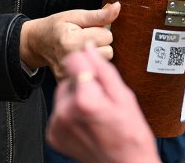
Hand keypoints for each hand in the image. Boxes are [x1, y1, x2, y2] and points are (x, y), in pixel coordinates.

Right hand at [19, 2, 119, 78]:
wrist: (38, 42)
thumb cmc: (57, 26)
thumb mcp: (76, 15)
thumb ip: (99, 15)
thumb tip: (118, 7)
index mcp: (72, 41)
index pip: (107, 36)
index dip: (100, 30)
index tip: (88, 29)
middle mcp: (72, 60)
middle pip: (108, 52)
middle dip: (101, 44)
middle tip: (85, 39)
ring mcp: (71, 73)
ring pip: (104, 63)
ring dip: (98, 55)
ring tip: (84, 48)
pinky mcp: (71, 81)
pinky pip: (94, 74)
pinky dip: (91, 66)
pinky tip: (81, 59)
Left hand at [46, 45, 159, 162]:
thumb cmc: (130, 137)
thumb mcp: (124, 97)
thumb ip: (103, 70)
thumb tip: (89, 48)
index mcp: (85, 100)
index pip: (73, 59)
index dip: (88, 61)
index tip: (96, 68)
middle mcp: (66, 113)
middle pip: (69, 78)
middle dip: (84, 83)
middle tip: (103, 100)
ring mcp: (58, 125)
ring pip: (64, 93)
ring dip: (77, 97)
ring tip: (96, 112)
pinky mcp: (54, 134)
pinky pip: (60, 110)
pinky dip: (71, 112)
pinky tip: (87, 122)